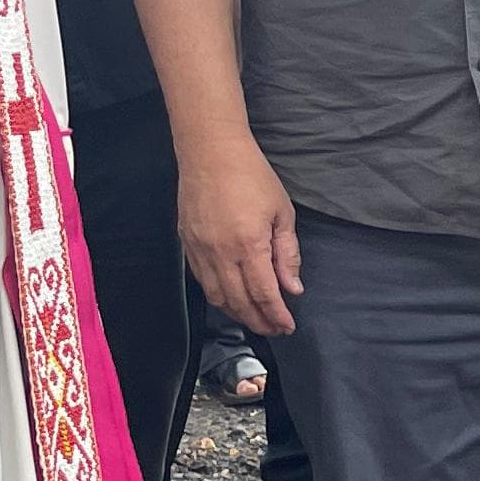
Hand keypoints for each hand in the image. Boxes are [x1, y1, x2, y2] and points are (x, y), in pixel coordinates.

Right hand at [178, 130, 304, 337]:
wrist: (210, 151)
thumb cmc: (252, 176)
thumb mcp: (282, 213)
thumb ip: (288, 255)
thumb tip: (292, 288)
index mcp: (249, 245)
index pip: (265, 294)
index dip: (277, 315)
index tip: (288, 326)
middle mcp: (221, 252)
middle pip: (239, 302)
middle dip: (259, 321)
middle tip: (274, 329)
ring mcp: (200, 249)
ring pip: (217, 296)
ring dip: (237, 313)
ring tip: (254, 318)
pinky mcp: (187, 243)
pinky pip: (202, 281)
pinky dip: (218, 296)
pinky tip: (231, 298)